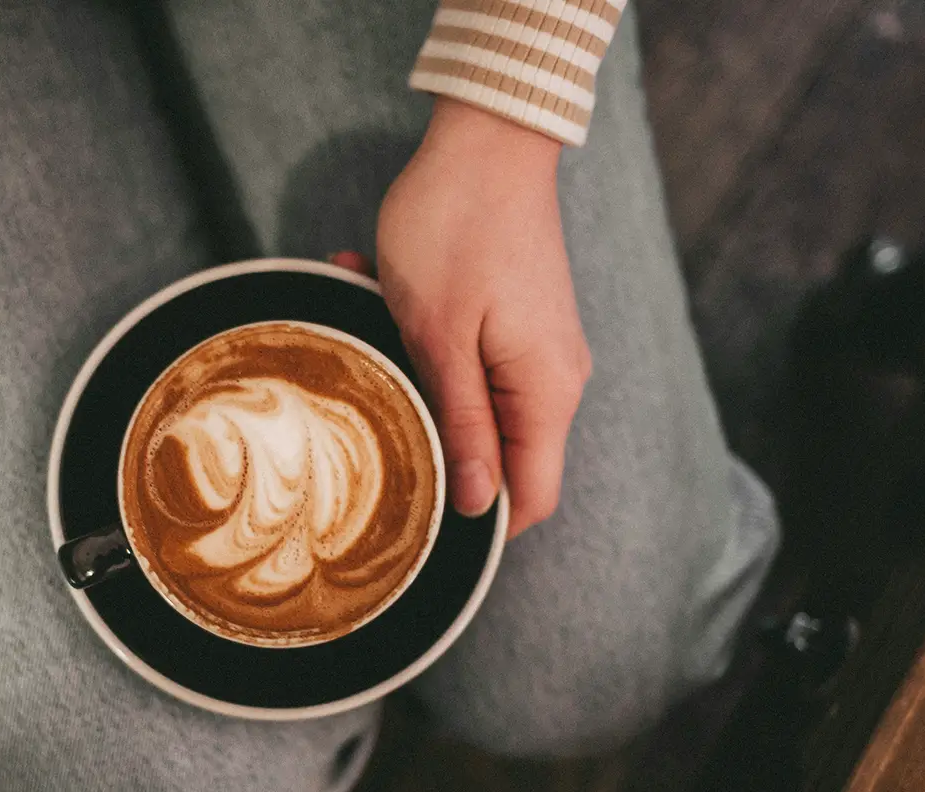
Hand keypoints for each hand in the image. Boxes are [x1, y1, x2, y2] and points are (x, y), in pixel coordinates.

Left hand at [372, 97, 591, 538]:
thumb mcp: (439, 337)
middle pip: (502, 456)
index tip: (419, 519)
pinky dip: (424, 343)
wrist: (488, 135)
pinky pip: (471, 361)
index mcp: (547, 392)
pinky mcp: (518, 324)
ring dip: (416, 379)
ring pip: (475, 405)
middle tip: (373, 407)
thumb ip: (461, 427)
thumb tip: (479, 505)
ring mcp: (539, 349)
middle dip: (433, 440)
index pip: (533, 498)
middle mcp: (555, 379)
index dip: (482, 524)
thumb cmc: (455, 228)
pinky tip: (376, 292)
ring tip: (369, 322)